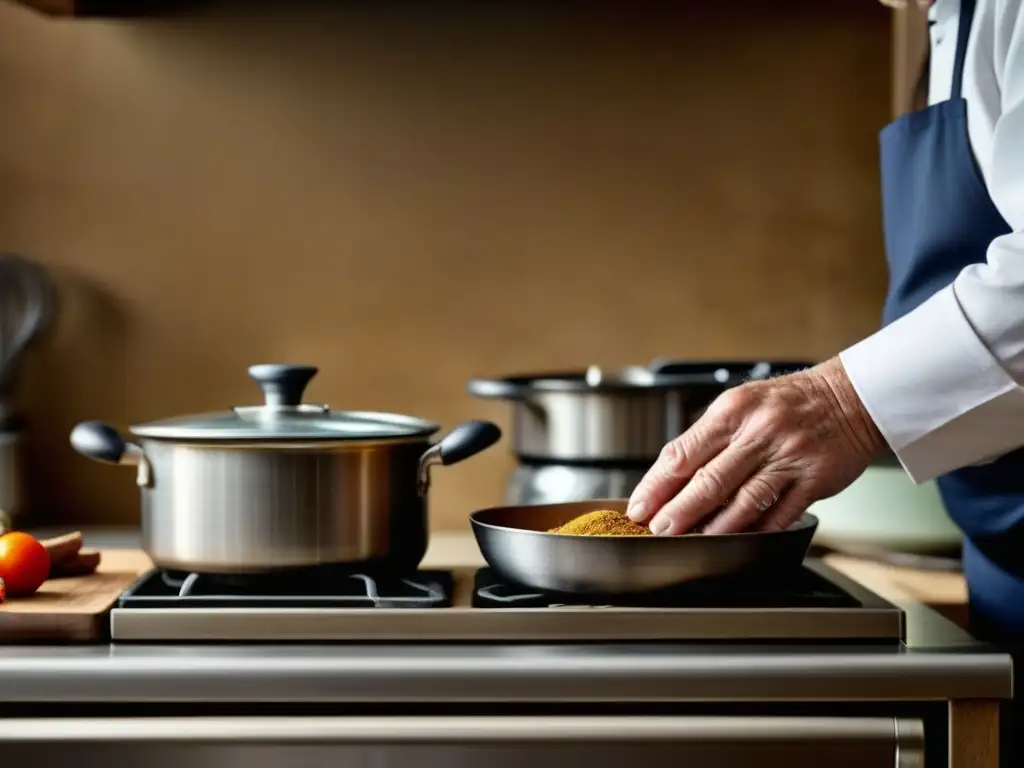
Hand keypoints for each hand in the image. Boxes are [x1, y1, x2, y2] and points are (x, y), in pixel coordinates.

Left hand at [626, 357, 885, 535]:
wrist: (850, 396)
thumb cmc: (787, 403)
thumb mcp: (741, 404)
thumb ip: (708, 438)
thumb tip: (670, 480)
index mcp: (732, 411)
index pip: (682, 452)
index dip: (656, 484)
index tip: (639, 506)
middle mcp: (759, 431)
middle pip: (708, 480)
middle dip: (679, 511)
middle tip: (660, 530)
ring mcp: (788, 456)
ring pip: (744, 501)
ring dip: (715, 527)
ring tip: (694, 541)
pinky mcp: (814, 479)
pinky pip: (781, 513)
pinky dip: (758, 530)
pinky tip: (740, 540)